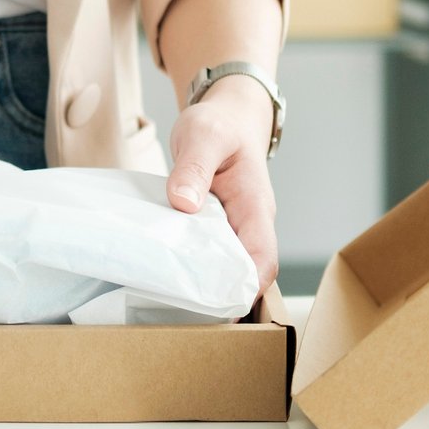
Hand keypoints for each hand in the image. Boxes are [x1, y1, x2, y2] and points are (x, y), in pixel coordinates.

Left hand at [165, 78, 279, 291]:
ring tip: (169, 301)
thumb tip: (183, 203)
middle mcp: (249, 225)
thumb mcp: (203, 135)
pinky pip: (207, 254)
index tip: (220, 309)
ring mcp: (233, 228)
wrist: (227, 115)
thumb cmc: (220, 124)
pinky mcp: (214, 227)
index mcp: (256, 208)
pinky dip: (191, 267)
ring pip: (225, 268)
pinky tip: (164, 275)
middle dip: (221, 296)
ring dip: (204, 285)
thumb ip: (194, 167)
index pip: (263, 261)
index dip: (246, 289)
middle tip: (183, 313)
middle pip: (244, 274)